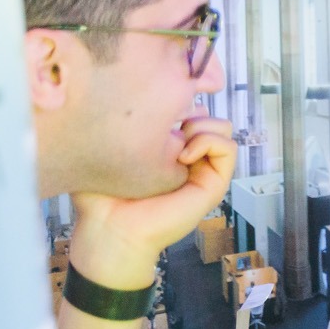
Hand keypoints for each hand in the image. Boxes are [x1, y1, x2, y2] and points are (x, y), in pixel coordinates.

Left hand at [69, 117, 235, 289]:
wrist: (109, 230)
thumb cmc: (101, 196)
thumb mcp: (106, 152)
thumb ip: (117, 126)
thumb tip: (134, 98)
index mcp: (168, 150)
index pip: (190, 111)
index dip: (178, 102)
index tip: (154, 112)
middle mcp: (189, 158)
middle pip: (209, 116)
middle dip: (192, 111)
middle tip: (167, 130)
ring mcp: (202, 171)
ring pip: (224, 128)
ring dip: (202, 127)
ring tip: (177, 144)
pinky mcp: (213, 185)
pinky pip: (228, 148)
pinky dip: (209, 142)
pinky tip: (183, 155)